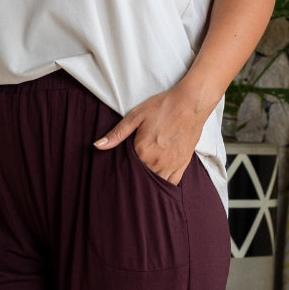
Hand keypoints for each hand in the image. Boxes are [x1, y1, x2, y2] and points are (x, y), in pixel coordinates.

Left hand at [93, 82, 208, 185]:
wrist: (191, 102)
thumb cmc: (163, 107)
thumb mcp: (136, 116)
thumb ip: (117, 133)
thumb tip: (97, 145)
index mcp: (143, 151)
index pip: (127, 171)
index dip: (121, 174)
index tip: (116, 178)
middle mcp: (156, 162)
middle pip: (141, 180)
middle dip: (134, 182)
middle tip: (127, 186)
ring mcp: (170, 165)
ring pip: (155, 185)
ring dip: (148, 186)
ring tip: (141, 186)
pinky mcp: (182, 165)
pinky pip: (171, 184)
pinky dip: (164, 186)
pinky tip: (157, 187)